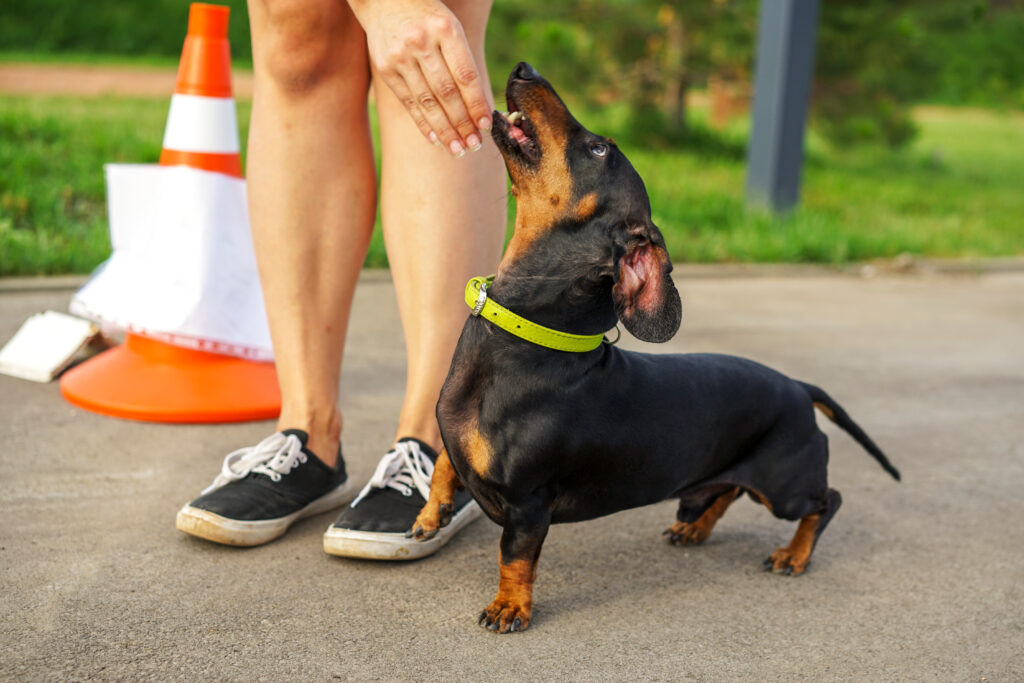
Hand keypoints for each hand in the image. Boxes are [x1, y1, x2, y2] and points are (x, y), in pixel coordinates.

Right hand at [350, 0, 492, 156]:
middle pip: (447, 93)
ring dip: (444, 130)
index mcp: (446, 29)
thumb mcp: (449, 26)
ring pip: (427, 101)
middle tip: (474, 145)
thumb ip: (462, 61)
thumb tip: (479, 106)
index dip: (477, 104)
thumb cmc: (427, 16)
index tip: (486, 126)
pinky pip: (408, 102)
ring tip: (457, 150)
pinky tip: (435, 139)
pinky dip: (423, 123)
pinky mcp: (385, 68)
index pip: (466, 76)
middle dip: (462, 123)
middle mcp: (421, 42)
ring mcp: (401, 56)